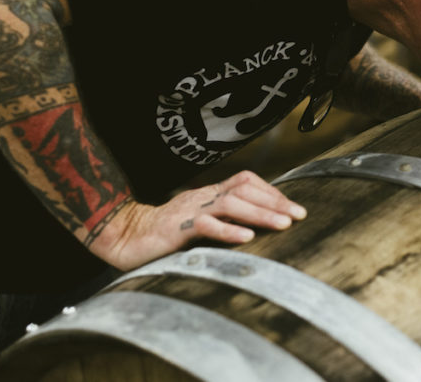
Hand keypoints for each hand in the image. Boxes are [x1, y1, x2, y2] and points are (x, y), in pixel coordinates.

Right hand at [93, 170, 305, 270]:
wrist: (122, 236)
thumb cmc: (164, 233)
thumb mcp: (200, 224)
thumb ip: (222, 220)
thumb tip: (256, 227)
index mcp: (209, 194)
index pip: (245, 181)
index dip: (270, 191)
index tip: (292, 207)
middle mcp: (202, 197)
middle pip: (244, 190)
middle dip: (274, 202)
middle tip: (299, 215)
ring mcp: (189, 210)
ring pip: (230, 204)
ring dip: (260, 214)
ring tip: (282, 224)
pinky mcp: (176, 228)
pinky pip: (204, 226)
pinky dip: (227, 231)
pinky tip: (246, 238)